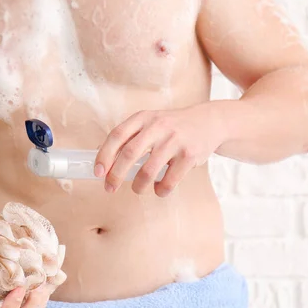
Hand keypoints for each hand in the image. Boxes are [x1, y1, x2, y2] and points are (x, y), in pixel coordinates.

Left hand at [94, 105, 223, 196]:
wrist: (209, 122)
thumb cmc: (172, 126)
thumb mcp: (150, 122)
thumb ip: (128, 136)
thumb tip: (99, 156)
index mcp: (143, 117)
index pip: (117, 135)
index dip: (104, 155)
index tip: (97, 172)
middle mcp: (158, 126)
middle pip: (129, 154)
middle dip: (115, 175)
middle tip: (109, 188)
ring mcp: (174, 140)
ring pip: (148, 171)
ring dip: (138, 186)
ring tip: (137, 189)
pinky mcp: (189, 155)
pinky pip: (169, 180)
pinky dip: (161, 190)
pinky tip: (159, 189)